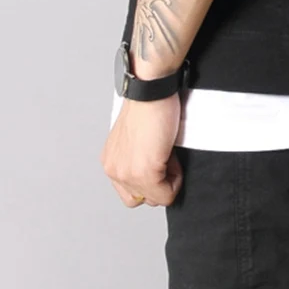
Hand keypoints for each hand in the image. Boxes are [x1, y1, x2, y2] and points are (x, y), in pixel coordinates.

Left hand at [100, 93, 183, 207]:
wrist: (151, 90)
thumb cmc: (149, 105)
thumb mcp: (137, 138)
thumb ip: (139, 159)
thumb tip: (158, 176)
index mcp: (112, 161)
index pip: (132, 191)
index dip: (152, 177)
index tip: (158, 155)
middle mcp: (114, 169)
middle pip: (143, 198)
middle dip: (160, 182)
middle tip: (164, 155)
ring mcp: (128, 173)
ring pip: (156, 198)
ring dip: (169, 179)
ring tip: (167, 153)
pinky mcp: (145, 172)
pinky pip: (167, 194)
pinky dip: (177, 178)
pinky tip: (171, 154)